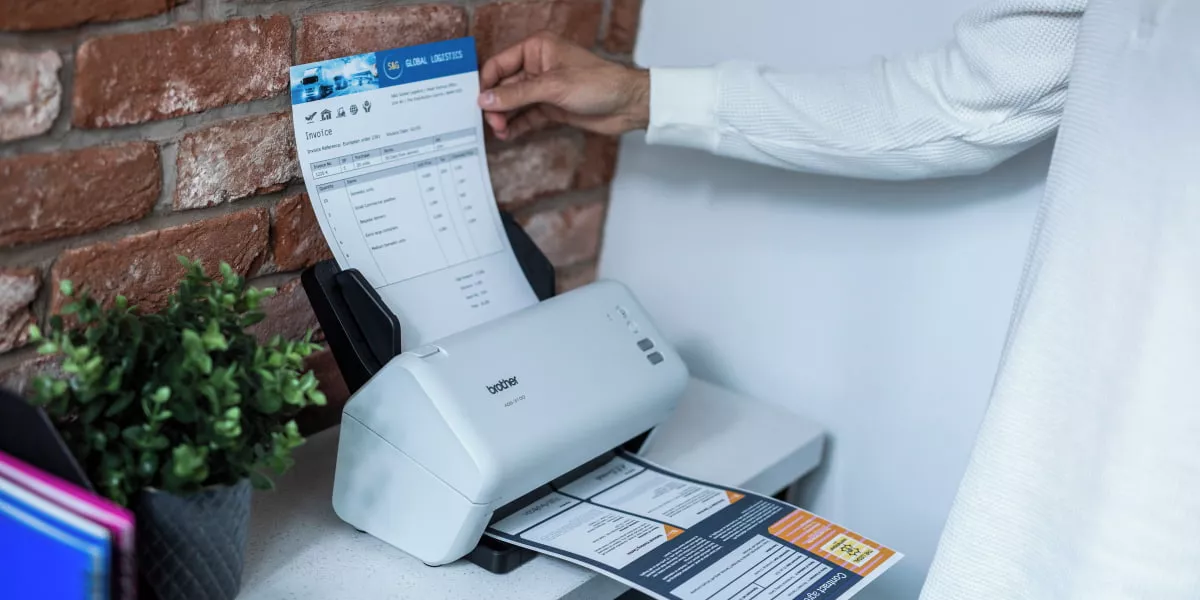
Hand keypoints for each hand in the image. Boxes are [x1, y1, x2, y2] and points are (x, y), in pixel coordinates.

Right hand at [478, 31, 649, 140]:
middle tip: (491, 123)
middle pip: (504, 86)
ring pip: (514, 103)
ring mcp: (544, 88)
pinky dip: (517, 125)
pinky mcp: (551, 106)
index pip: (499, 64)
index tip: (476, 102)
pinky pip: (526, 116)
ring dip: (504, 117)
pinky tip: (508, 135)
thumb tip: (485, 100)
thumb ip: (517, 95)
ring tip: (499, 131)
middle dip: (495, 104)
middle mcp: (537, 66)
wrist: (628, 104)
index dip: (486, 82)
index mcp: (537, 48)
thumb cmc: (598, 83)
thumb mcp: (553, 87)